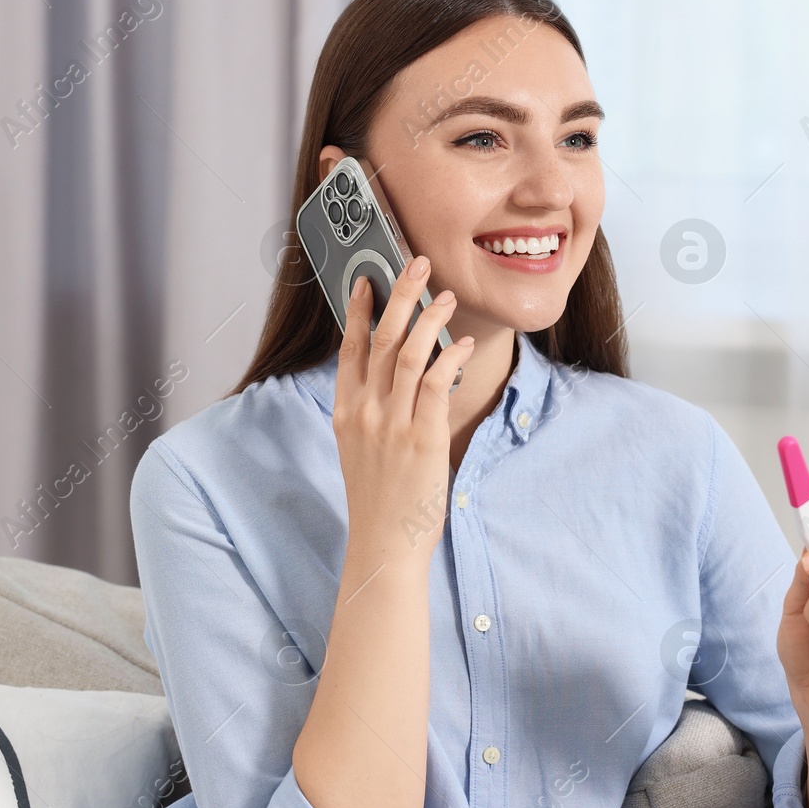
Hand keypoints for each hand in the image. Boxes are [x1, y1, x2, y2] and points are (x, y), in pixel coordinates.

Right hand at [333, 255, 474, 561]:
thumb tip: (390, 382)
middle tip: (415, 265)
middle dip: (400, 296)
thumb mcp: (360, 450)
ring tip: (447, 297)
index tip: (368, 281)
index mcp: (346, 413)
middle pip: (382, 340)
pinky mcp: (423, 438)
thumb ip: (370, 413)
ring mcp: (393, 424)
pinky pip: (436, 384)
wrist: (384, 542)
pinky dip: (450, 358)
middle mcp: (366, 413)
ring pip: (410, 354)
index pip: (350, 350)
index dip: (360, 311)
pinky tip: (462, 345)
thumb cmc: (379, 500)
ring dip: (431, 319)